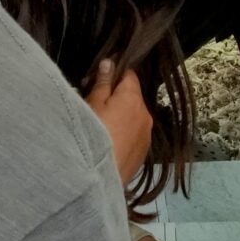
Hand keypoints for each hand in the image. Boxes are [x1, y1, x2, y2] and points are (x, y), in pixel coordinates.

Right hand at [84, 60, 150, 184]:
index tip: (102, 76)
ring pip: (134, 117)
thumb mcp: (92, 104)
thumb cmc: (93, 134)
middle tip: (95, 104)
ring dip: (122, 116)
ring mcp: (147, 134)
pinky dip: (124, 134)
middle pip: (132, 97)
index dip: (116, 73)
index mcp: (134, 98)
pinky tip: (110, 142)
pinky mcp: (143, 152)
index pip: (130, 75)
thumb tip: (110, 63)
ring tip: (101, 126)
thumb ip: (102, 83)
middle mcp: (145, 114)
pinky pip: (134, 135)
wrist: (100, 177)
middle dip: (117, 97)